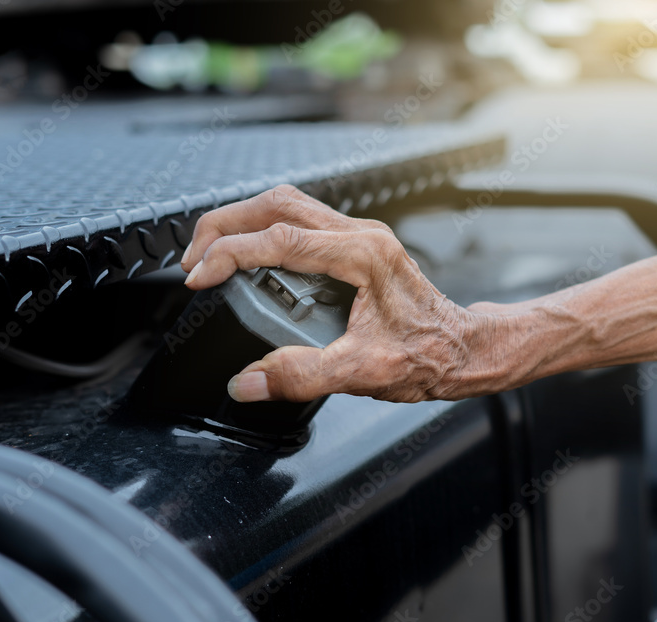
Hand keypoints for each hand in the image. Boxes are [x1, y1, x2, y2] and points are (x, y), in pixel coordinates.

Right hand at [180, 185, 513, 402]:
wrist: (464, 350)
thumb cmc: (429, 355)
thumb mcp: (363, 373)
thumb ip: (302, 376)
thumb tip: (248, 382)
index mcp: (363, 256)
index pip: (280, 239)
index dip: (229, 254)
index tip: (199, 276)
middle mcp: (362, 236)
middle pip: (278, 204)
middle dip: (225, 225)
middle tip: (193, 259)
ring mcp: (360, 236)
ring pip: (288, 205)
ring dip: (243, 223)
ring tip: (211, 254)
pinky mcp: (357, 246)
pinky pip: (300, 221)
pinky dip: (264, 231)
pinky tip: (250, 258)